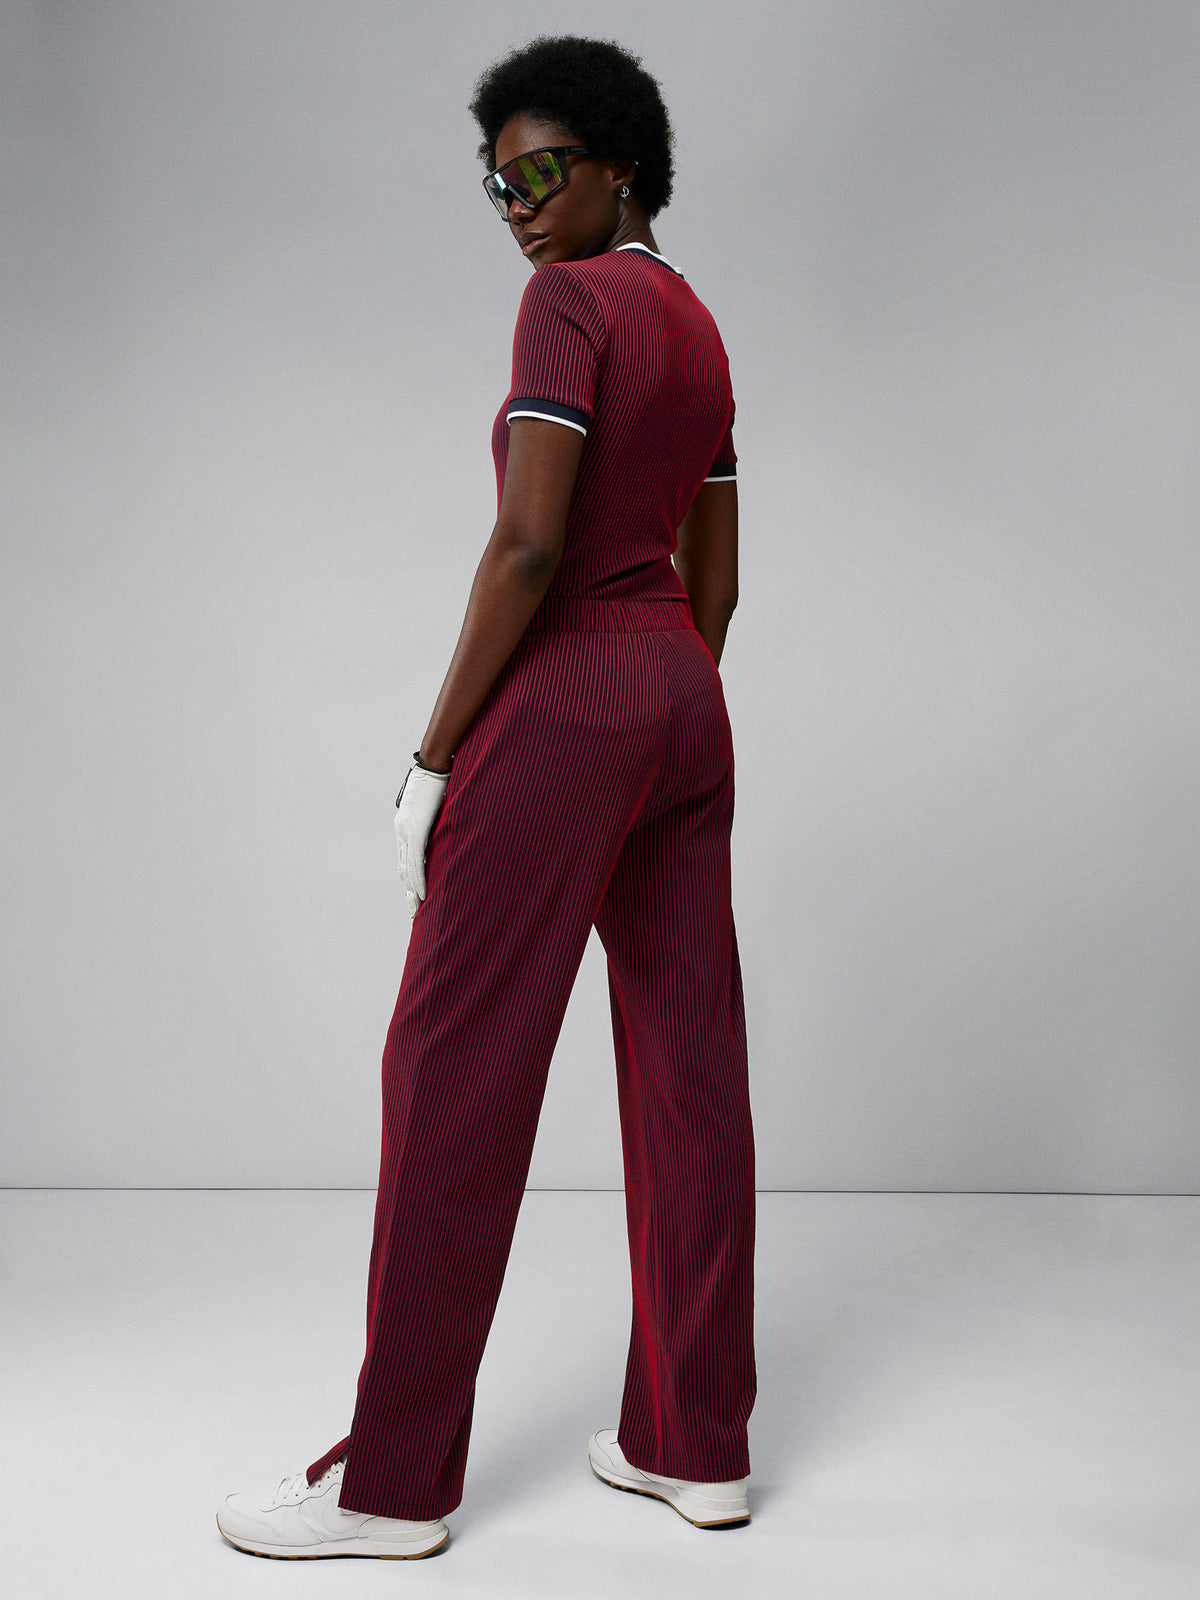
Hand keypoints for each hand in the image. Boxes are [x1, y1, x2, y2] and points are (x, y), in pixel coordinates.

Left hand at [394, 761, 450, 916]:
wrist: (434, 764)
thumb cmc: (438, 780)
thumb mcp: (437, 805)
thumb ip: (438, 820)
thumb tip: (451, 827)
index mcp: (405, 826)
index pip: (405, 859)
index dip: (409, 879)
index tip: (413, 895)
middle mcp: (401, 831)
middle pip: (403, 869)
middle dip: (408, 892)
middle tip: (414, 912)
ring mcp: (406, 832)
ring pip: (407, 869)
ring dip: (412, 892)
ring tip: (417, 910)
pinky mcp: (415, 831)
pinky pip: (416, 861)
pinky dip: (418, 879)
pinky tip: (421, 894)